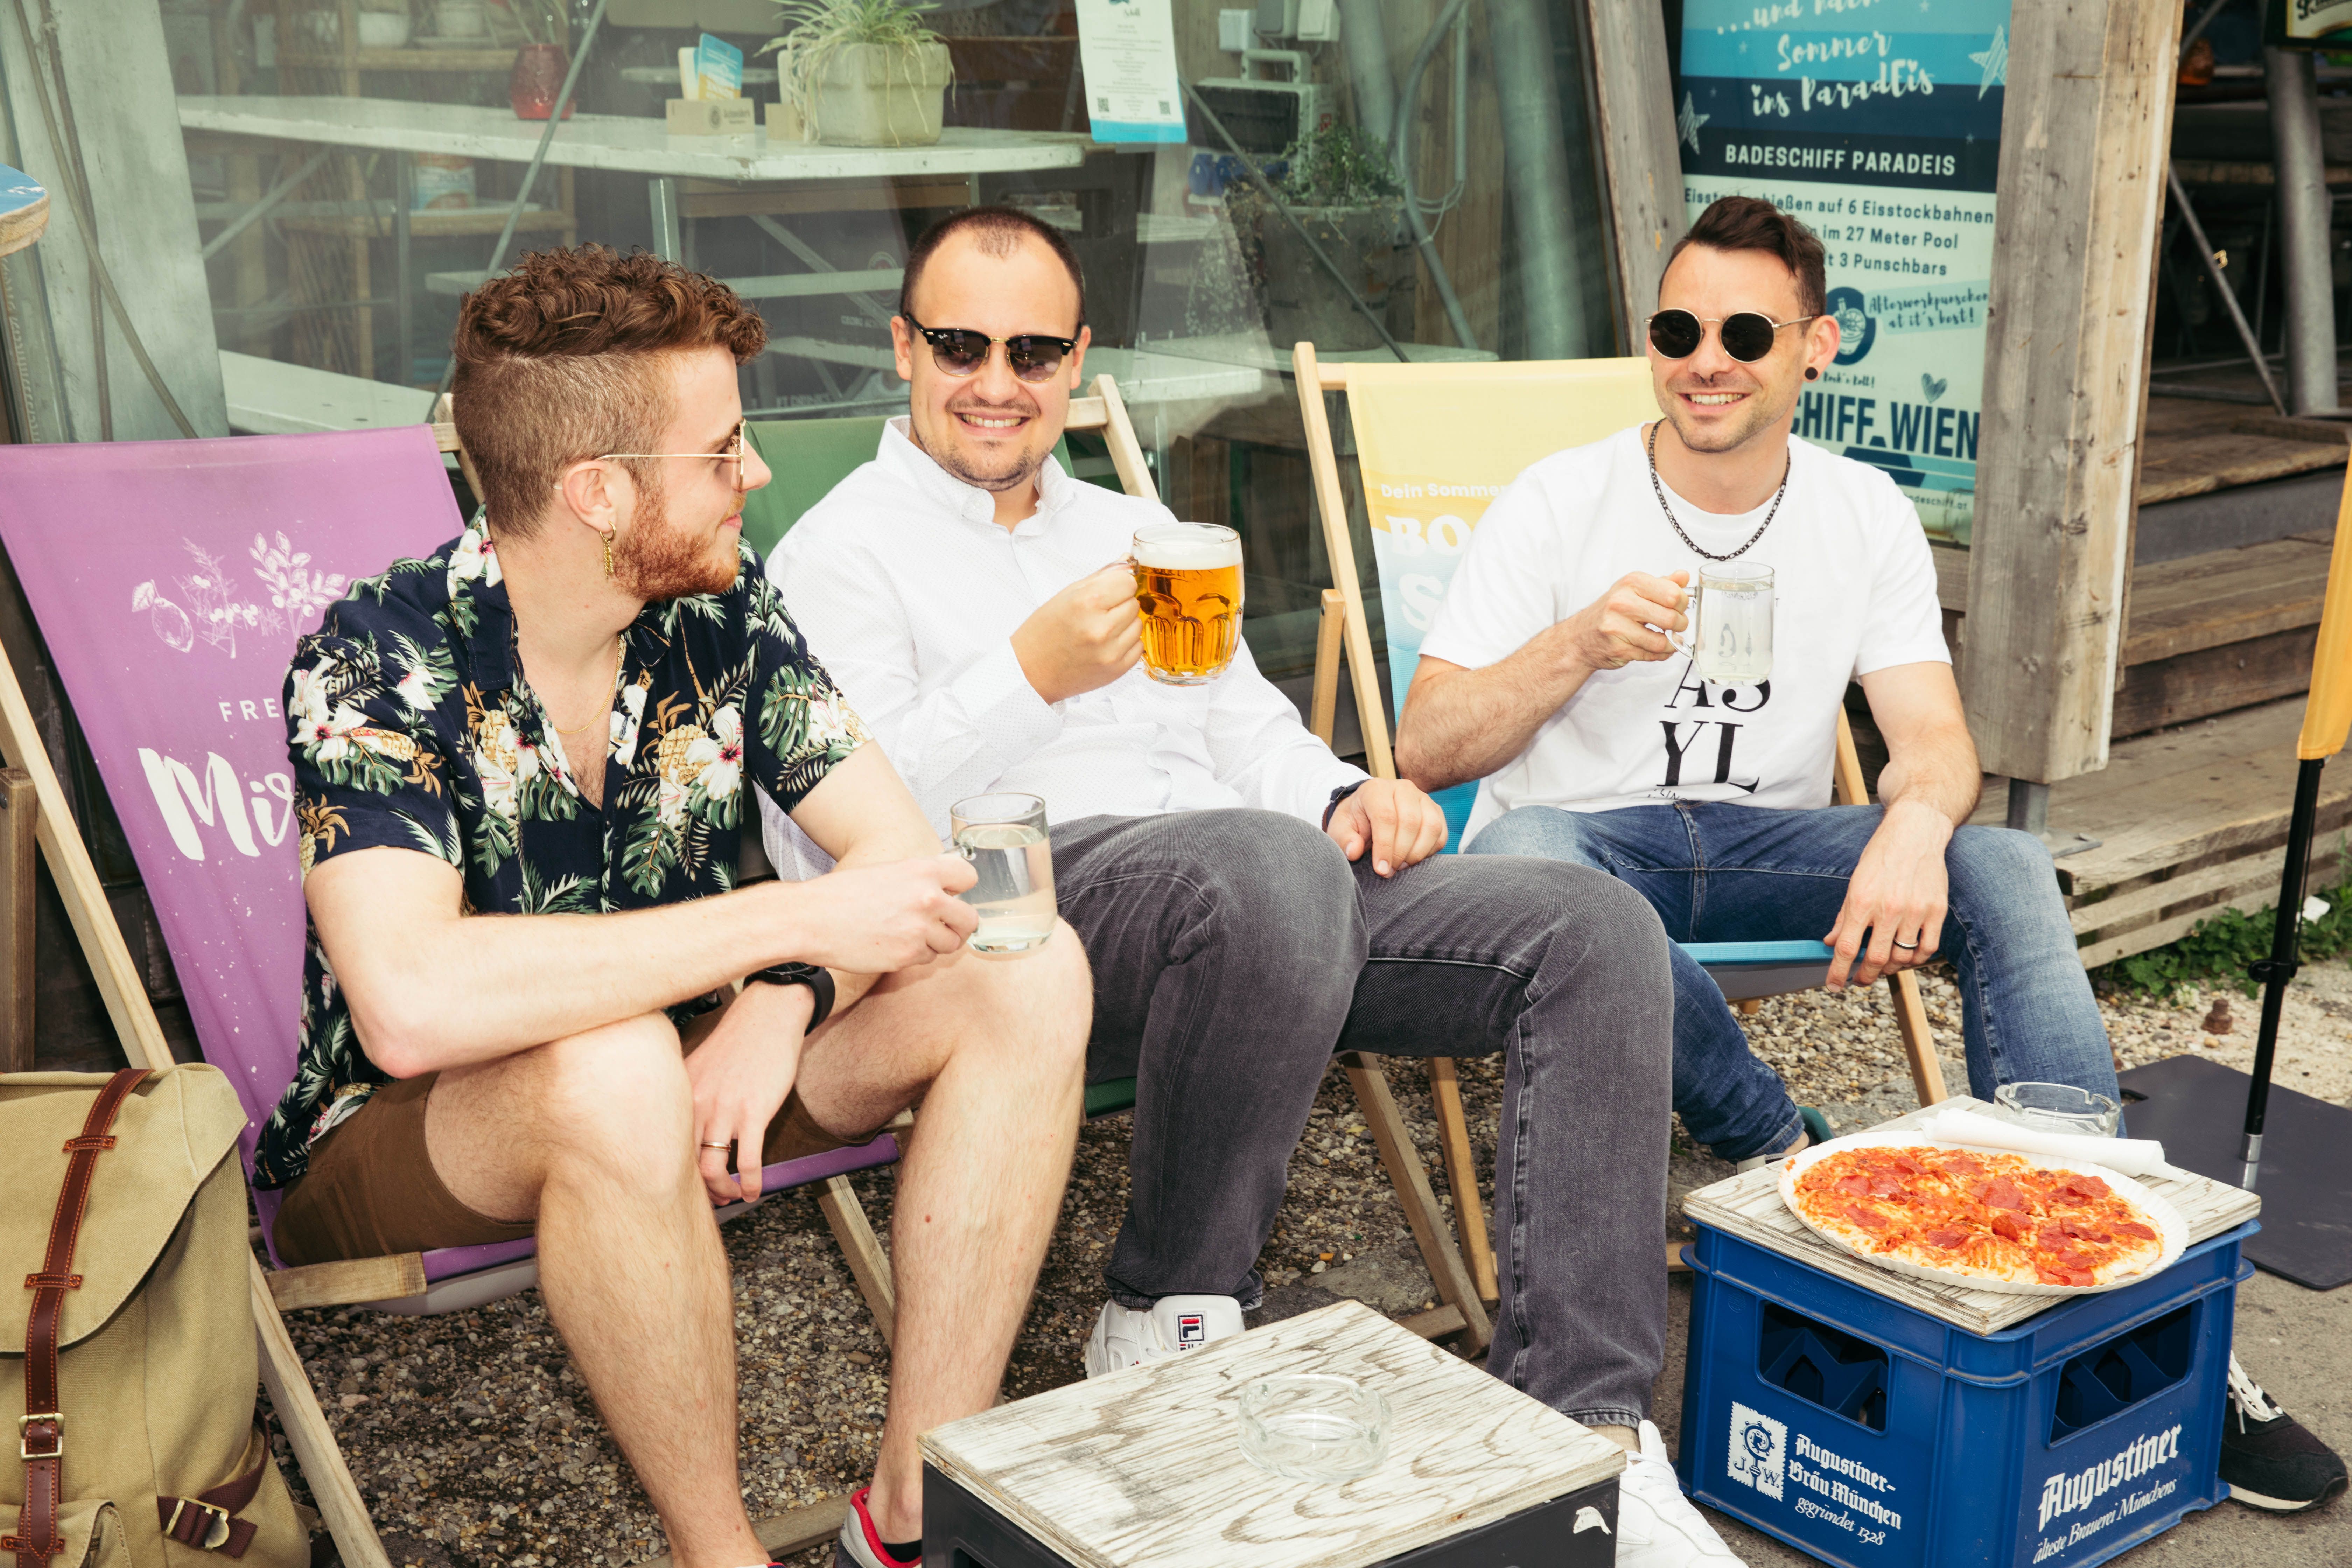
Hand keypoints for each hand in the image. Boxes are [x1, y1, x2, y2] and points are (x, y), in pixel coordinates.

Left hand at [686, 983, 813, 1204]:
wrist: (768, 1016)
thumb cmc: (738, 1042)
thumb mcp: (701, 1067)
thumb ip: (690, 1096)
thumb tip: (686, 1127)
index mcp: (680, 1094)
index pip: (664, 1145)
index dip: (672, 1173)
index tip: (683, 1184)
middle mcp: (696, 1105)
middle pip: (685, 1163)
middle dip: (697, 1190)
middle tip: (711, 1199)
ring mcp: (724, 1109)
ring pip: (713, 1168)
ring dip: (722, 1191)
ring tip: (732, 1196)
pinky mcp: (754, 1112)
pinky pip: (748, 1159)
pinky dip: (750, 1182)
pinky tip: (754, 1191)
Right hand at [776, 854, 978, 972]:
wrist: (811, 919)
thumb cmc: (843, 895)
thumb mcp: (888, 872)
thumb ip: (920, 879)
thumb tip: (947, 891)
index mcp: (922, 871)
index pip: (969, 877)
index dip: (960, 890)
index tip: (952, 896)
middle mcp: (927, 898)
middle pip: (970, 919)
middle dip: (957, 925)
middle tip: (941, 926)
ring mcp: (919, 929)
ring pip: (951, 944)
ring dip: (936, 943)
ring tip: (910, 935)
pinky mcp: (907, 956)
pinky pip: (927, 959)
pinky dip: (915, 955)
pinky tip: (894, 945)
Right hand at [1012, 564, 1144, 703]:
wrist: (1031, 671)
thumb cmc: (1044, 632)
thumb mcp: (1067, 595)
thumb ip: (1101, 577)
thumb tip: (1127, 560)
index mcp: (1086, 603)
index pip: (1128, 582)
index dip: (1118, 585)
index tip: (1107, 591)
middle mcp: (1100, 628)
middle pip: (1133, 603)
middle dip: (1119, 604)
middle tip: (1097, 614)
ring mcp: (1110, 651)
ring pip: (1138, 624)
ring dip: (1124, 624)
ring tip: (1099, 630)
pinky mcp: (1117, 669)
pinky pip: (1138, 646)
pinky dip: (1126, 644)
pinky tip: (1105, 645)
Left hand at [1327, 778, 1449, 875]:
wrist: (1368, 811)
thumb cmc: (1355, 821)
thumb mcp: (1340, 829)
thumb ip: (1344, 839)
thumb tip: (1354, 851)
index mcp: (1377, 789)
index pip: (1386, 817)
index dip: (1385, 846)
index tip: (1381, 869)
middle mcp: (1403, 789)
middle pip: (1411, 822)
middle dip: (1400, 853)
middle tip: (1389, 871)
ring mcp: (1423, 798)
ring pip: (1431, 827)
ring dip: (1417, 853)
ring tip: (1400, 866)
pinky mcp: (1436, 811)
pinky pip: (1441, 834)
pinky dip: (1429, 852)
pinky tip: (1412, 859)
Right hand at [1553, 571, 1690, 673]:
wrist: (1579, 637)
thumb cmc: (1610, 613)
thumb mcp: (1634, 591)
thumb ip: (1661, 584)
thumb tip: (1683, 577)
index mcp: (1632, 583)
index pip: (1673, 594)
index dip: (1682, 604)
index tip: (1678, 608)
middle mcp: (1622, 601)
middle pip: (1670, 617)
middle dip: (1679, 625)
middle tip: (1675, 626)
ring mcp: (1617, 626)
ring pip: (1661, 640)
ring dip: (1670, 644)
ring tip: (1667, 640)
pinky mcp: (1618, 647)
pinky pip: (1651, 654)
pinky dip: (1659, 655)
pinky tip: (1654, 649)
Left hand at [1824, 802, 1952, 988]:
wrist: (1915, 833)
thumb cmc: (1881, 857)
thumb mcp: (1855, 883)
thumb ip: (1843, 916)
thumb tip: (1830, 942)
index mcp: (1862, 901)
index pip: (1846, 947)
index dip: (1837, 971)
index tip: (1832, 985)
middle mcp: (1888, 908)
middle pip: (1875, 959)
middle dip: (1864, 976)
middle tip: (1860, 979)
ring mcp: (1915, 910)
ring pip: (1902, 957)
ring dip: (1890, 969)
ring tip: (1883, 966)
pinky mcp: (1937, 910)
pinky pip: (1927, 949)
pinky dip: (1916, 960)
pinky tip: (1906, 957)